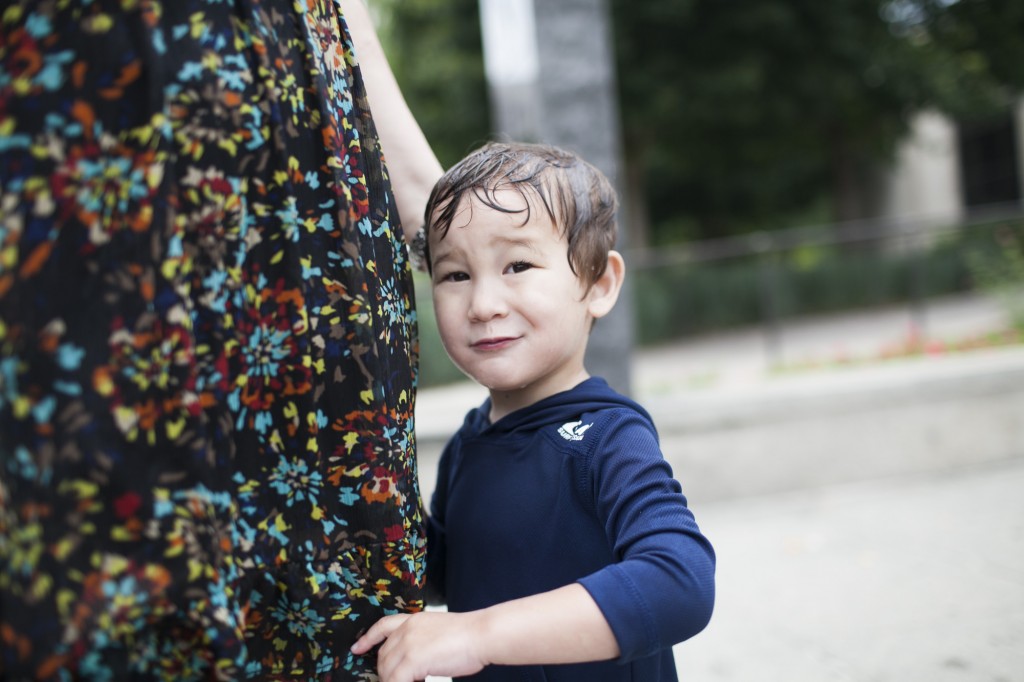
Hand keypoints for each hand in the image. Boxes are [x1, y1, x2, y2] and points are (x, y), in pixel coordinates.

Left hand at [351, 611, 489, 681]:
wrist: (480, 634)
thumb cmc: (468, 636)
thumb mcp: (438, 630)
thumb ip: (423, 641)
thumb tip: (417, 661)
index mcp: (413, 620)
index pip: (382, 626)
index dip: (367, 638)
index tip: (356, 648)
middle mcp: (406, 630)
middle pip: (383, 656)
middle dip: (387, 672)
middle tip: (401, 680)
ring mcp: (407, 645)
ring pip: (387, 672)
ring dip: (395, 681)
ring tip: (414, 681)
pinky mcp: (412, 661)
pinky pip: (396, 681)